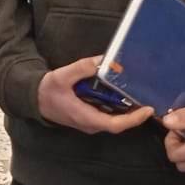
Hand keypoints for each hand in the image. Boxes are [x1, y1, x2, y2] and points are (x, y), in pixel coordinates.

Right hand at [38, 56, 152, 135]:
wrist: (34, 100)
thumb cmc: (47, 91)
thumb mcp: (61, 76)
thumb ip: (82, 68)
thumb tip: (103, 60)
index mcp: (86, 117)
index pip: (115, 124)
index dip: (133, 119)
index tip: (147, 109)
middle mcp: (92, 123)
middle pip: (120, 123)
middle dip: (136, 113)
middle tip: (151, 98)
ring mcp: (91, 121)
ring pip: (116, 119)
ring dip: (130, 110)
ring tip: (142, 95)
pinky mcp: (90, 116)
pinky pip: (110, 114)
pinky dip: (120, 106)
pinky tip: (125, 93)